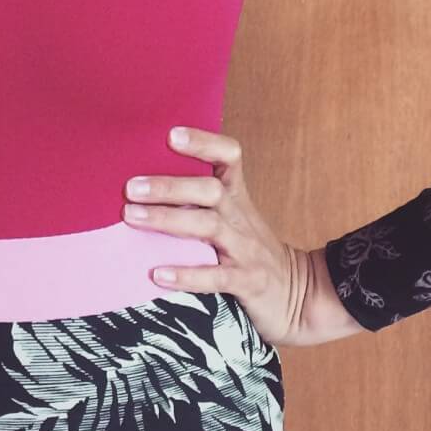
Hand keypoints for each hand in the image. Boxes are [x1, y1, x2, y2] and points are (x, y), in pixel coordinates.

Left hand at [122, 124, 331, 348]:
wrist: (300, 295)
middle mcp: (241, 218)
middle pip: (210, 191)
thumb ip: (199, 201)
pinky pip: (216, 277)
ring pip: (209, 227)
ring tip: (132, 217)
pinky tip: (157, 274)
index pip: (230, 156)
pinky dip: (187, 274)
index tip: (171, 135)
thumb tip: (142, 183)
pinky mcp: (248, 283)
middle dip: (170, 186)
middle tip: (131, 188)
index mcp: (237, 197)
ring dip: (168, 220)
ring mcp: (245, 250)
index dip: (204, 142)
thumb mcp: (233, 218)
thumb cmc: (249, 251)